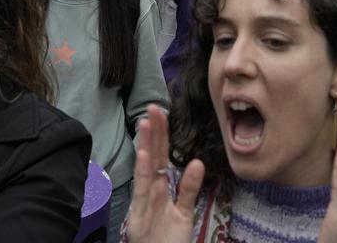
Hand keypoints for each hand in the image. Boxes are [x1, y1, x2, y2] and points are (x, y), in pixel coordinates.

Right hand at [127, 105, 204, 242]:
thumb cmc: (168, 242)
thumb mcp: (183, 213)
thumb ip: (189, 189)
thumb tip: (198, 162)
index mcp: (159, 190)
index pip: (160, 157)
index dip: (162, 135)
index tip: (163, 113)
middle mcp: (149, 192)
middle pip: (151, 157)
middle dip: (153, 133)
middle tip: (153, 107)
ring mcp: (142, 203)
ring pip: (144, 169)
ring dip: (146, 146)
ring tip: (147, 123)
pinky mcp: (139, 216)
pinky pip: (142, 192)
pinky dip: (143, 173)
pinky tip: (144, 155)